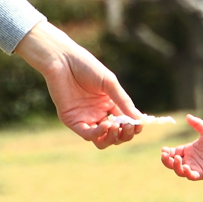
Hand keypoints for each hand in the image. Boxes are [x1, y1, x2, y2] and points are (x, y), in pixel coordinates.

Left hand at [15, 21, 144, 148]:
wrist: (63, 61)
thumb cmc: (87, 67)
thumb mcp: (109, 83)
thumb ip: (123, 102)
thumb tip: (139, 120)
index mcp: (109, 104)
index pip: (125, 122)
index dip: (133, 126)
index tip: (139, 124)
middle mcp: (98, 113)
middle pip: (115, 135)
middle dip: (125, 134)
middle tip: (129, 126)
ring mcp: (86, 118)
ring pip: (102, 140)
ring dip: (113, 138)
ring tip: (116, 126)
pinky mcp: (72, 121)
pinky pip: (88, 135)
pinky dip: (98, 133)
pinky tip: (106, 124)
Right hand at [161, 114, 202, 180]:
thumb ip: (197, 124)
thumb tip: (187, 116)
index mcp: (187, 151)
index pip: (172, 153)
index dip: (166, 152)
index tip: (163, 149)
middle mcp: (188, 160)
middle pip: (172, 163)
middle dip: (166, 160)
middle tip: (164, 155)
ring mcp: (193, 168)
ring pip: (179, 171)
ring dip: (175, 166)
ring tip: (177, 158)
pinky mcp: (200, 174)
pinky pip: (190, 176)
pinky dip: (186, 173)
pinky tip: (186, 167)